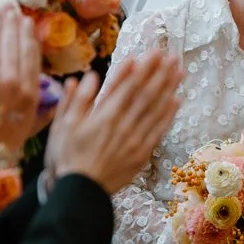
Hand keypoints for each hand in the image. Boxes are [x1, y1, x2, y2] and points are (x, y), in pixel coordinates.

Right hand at [45, 51, 181, 195]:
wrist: (81, 191)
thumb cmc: (68, 156)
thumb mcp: (63, 125)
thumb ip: (77, 100)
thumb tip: (89, 76)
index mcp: (103, 116)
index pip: (127, 86)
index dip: (142, 68)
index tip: (153, 53)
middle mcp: (122, 125)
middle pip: (145, 94)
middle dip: (160, 73)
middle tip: (172, 55)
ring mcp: (134, 140)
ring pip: (155, 110)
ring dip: (169, 88)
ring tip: (179, 70)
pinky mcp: (141, 154)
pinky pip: (158, 131)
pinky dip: (168, 115)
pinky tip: (176, 100)